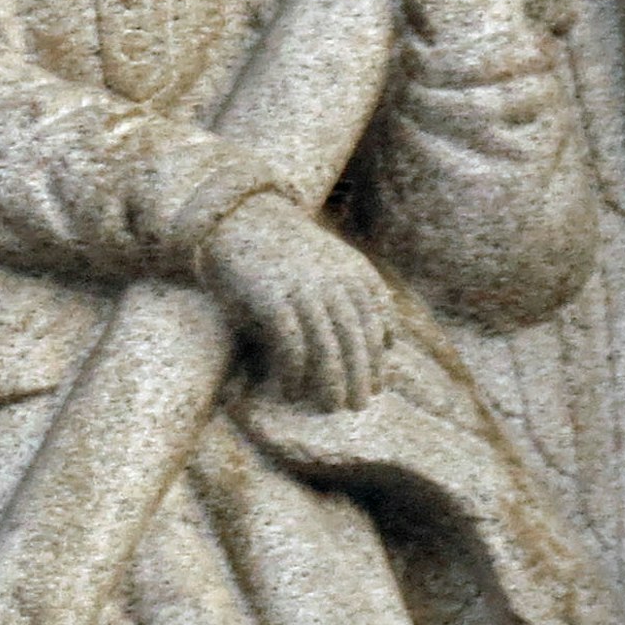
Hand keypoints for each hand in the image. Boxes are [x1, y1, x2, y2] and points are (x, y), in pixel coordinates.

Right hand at [201, 192, 394, 408]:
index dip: (377, 357)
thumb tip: (385, 342)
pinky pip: (290, 344)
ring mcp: (303, 290)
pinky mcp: (271, 299)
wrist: (238, 219)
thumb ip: (355, 296)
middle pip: (355, 339)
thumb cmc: (283, 250)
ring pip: (327, 346)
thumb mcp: (330, 264)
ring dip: (331, 381)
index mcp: (353, 272)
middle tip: (358, 405)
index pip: (376, 321)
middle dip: (360, 376)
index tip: (376, 384)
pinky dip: (294, 370)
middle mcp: (333, 281)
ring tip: (331, 406)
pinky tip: (293, 390)